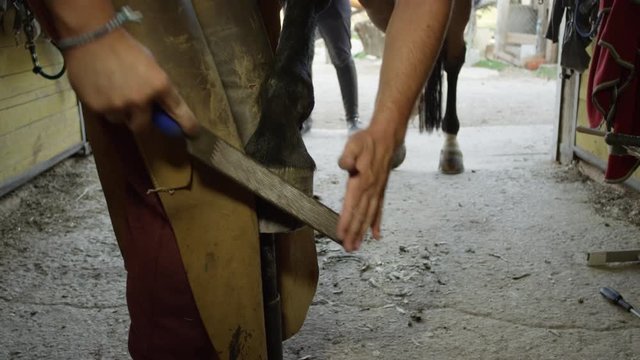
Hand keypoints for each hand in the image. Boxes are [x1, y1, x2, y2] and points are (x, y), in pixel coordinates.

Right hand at [62, 29, 198, 134]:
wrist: (91, 36)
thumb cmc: (123, 46)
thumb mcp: (149, 64)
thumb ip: (156, 86)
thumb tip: (160, 104)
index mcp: (159, 85)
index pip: (179, 112)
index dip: (187, 125)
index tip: (192, 133)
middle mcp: (141, 100)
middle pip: (144, 127)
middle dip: (141, 120)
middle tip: (135, 111)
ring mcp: (119, 106)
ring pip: (122, 120)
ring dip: (121, 112)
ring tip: (113, 91)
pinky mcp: (99, 108)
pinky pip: (106, 114)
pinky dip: (105, 106)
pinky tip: (100, 88)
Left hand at [337, 128, 395, 250]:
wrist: (386, 137)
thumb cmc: (367, 141)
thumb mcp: (354, 143)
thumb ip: (348, 155)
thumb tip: (345, 165)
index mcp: (362, 180)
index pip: (352, 204)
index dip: (346, 220)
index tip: (341, 234)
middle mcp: (370, 189)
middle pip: (361, 215)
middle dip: (354, 232)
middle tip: (348, 248)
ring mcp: (377, 191)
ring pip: (369, 216)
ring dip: (363, 232)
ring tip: (357, 246)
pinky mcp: (380, 190)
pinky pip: (379, 210)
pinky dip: (377, 223)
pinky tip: (376, 235)